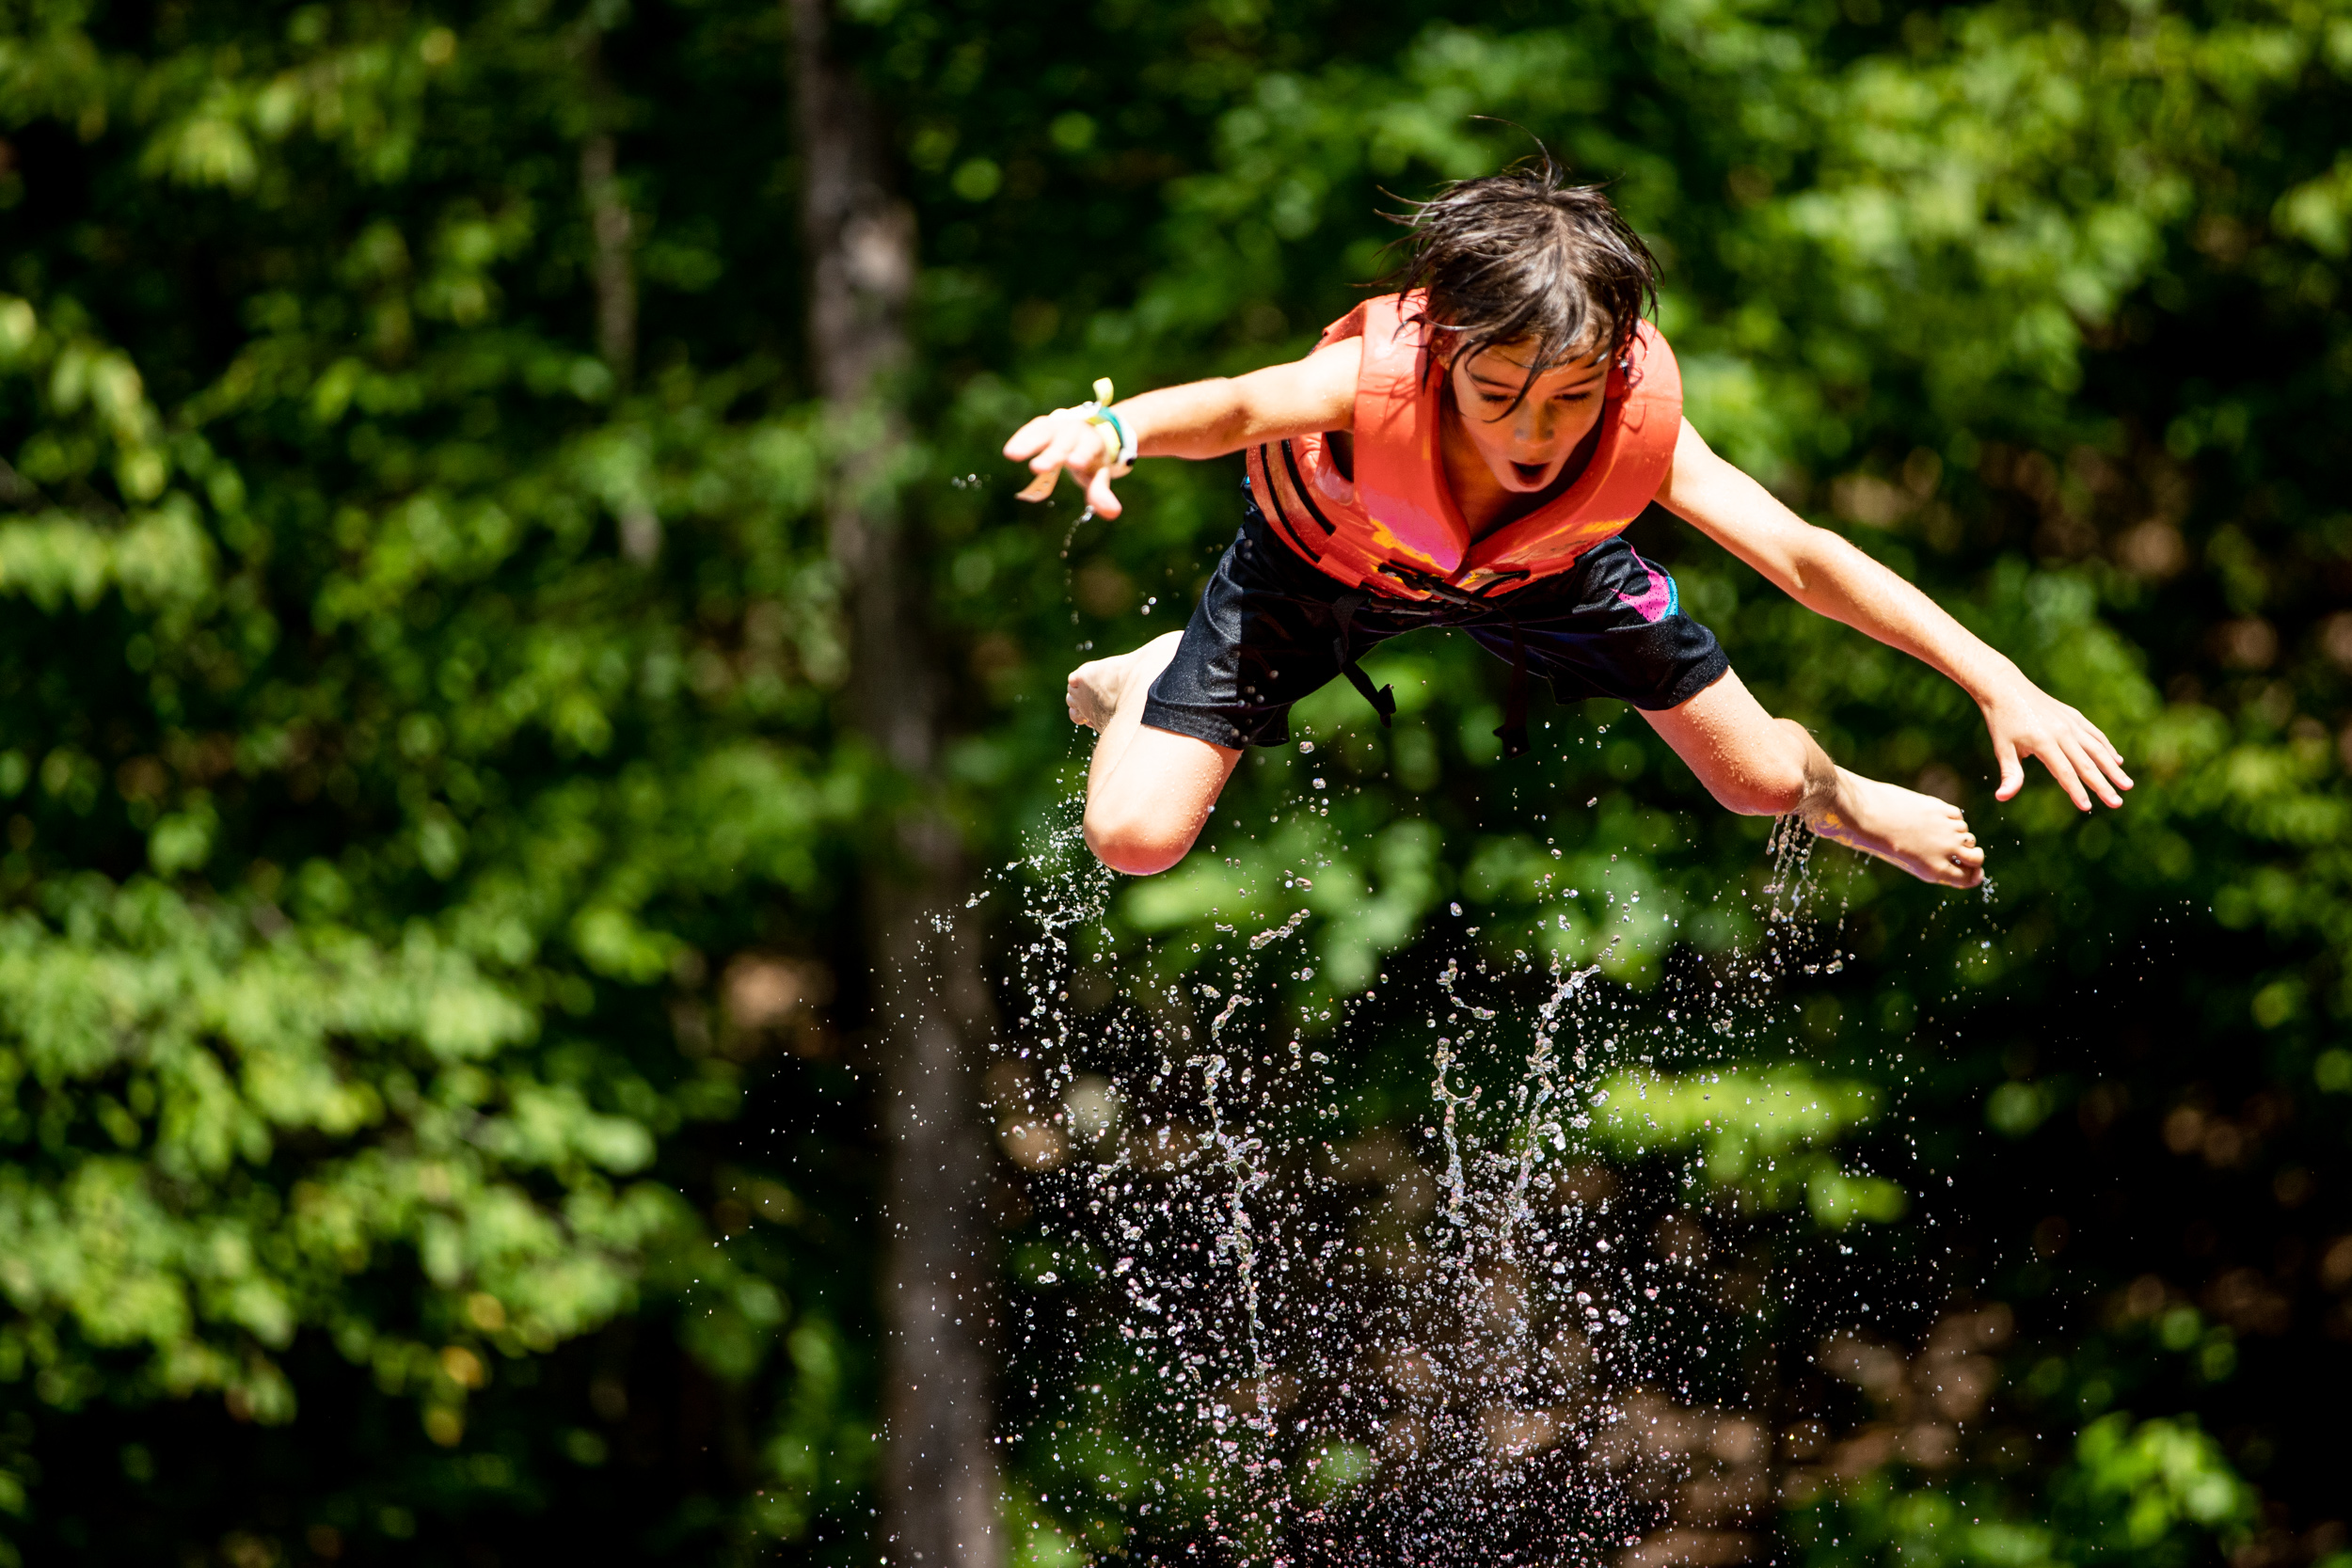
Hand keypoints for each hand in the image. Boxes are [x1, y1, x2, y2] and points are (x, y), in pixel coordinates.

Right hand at [1002, 406, 1128, 516]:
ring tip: (1012, 454)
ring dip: (1028, 443)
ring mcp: (1057, 426)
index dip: (1081, 456)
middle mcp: (1075, 432)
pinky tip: (1009, 451)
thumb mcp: (1098, 474)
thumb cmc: (1091, 458)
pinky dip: (1021, 439)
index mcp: (1092, 443)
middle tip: (1037, 468)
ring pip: (1044, 432)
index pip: (1088, 450)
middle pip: (1063, 443)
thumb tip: (1113, 513)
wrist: (1089, 429)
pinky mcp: (1043, 425)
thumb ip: (1101, 492)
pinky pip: (1031, 430)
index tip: (1074, 463)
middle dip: (1051, 455)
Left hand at [1979, 675, 2132, 809]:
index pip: (2064, 772)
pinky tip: (2117, 761)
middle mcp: (2062, 732)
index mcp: (2043, 742)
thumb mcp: (2002, 748)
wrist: (2006, 687)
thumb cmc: (2002, 721)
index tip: (2087, 807)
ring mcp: (2071, 722)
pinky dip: (2107, 748)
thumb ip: (2010, 774)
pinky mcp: (2074, 716)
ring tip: (2127, 784)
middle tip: (2117, 803)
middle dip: (2103, 785)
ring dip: (2113, 768)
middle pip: (2086, 764)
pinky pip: (2095, 734)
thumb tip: (2002, 798)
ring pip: (2097, 749)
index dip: (2076, 791)